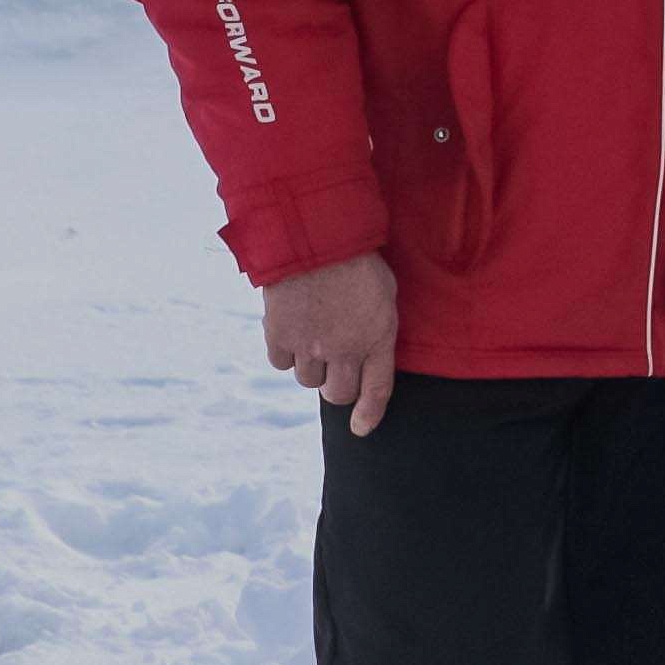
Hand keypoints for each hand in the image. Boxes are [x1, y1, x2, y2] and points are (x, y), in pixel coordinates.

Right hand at [263, 255, 398, 435]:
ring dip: (312, 367)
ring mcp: (310, 345)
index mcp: (378, 338)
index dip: (369, 414)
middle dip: (337, 387)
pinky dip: (285, 352)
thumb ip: (377, 326)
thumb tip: (365, 346)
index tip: (361, 428)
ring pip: (308, 380)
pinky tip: (292, 330)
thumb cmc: (357, 257)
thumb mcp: (384, 291)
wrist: (315, 235)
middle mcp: (344, 350)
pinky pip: (280, 362)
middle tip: (334, 368)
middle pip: (337, 394)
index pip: (377, 390)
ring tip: (314, 338)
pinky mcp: (279, 335)